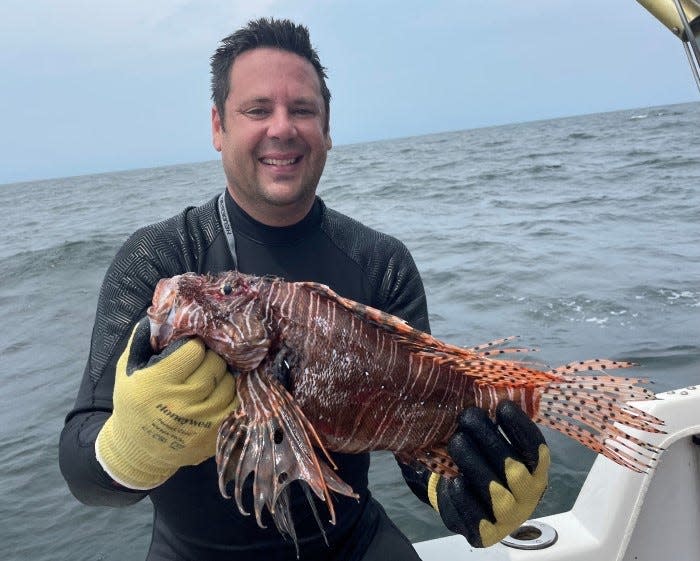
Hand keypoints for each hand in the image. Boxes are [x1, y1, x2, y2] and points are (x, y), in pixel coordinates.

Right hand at [95, 318, 237, 489]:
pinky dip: (230, 395)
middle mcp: (182, 402)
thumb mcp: (127, 370)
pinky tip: (219, 392)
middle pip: (215, 365)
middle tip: (205, 360)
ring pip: (229, 383)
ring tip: (211, 377)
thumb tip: (157, 313)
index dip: (194, 346)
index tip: (191, 348)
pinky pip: (235, 404)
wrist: (137, 449)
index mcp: (158, 383)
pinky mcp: (214, 435)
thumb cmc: (132, 403)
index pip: (194, 351)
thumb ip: (141, 340)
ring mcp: (201, 421)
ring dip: (223, 376)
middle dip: (212, 358)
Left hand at [428, 401, 549, 546]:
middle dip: (489, 439)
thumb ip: (492, 421)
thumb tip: (483, 383)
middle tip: (468, 416)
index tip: (502, 406)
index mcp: (535, 469)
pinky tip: (455, 479)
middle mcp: (528, 494)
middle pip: (513, 467)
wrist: (464, 501)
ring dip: (474, 462)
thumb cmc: (481, 461)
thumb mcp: (491, 442)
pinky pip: (475, 515)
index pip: (535, 448)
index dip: (520, 427)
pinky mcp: (485, 533)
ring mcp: (508, 517)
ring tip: (456, 441)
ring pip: (495, 491)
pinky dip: (465, 496)